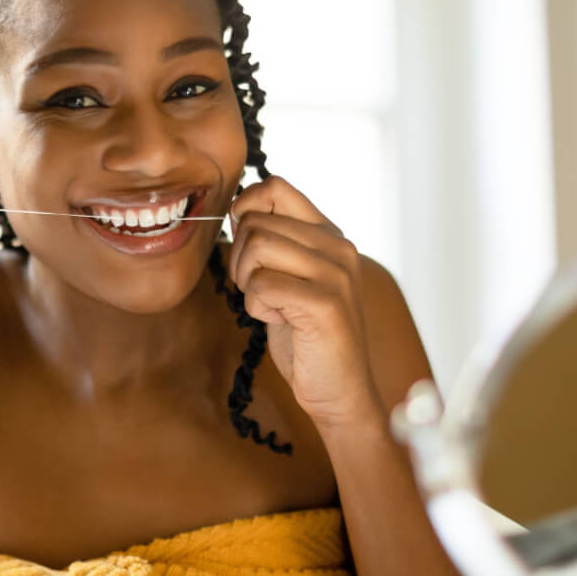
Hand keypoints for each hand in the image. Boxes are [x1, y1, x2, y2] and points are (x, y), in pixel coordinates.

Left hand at [227, 176, 383, 431]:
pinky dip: (256, 305)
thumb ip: (275, 244)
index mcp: (329, 234)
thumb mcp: (292, 278)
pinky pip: (262, 284)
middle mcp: (337, 246)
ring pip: (257, 246)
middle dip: (239, 257)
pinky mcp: (325, 303)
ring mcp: (335, 273)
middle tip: (255, 289)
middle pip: (257, 221)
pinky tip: (279, 320)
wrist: (339, 390)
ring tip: (268, 304)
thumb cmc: (307, 336)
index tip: (241, 241)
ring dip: (246, 281)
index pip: (275, 186)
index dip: (244, 207)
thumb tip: (237, 210)